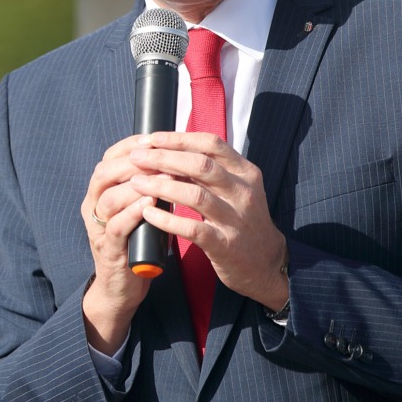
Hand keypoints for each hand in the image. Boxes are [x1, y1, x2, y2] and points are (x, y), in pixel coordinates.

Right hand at [80, 134, 160, 352]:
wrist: (123, 289)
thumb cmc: (138, 244)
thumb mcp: (142, 209)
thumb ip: (151, 186)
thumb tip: (177, 158)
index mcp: (101, 193)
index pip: (109, 159)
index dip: (130, 146)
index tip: (154, 138)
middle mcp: (93, 207)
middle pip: (104, 172)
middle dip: (133, 160)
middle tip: (160, 153)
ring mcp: (98, 230)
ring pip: (108, 197)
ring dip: (136, 184)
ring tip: (163, 176)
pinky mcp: (109, 251)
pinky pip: (117, 226)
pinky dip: (134, 212)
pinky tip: (152, 202)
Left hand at [127, 131, 289, 310]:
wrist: (265, 263)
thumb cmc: (240, 220)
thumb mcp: (233, 189)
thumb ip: (207, 172)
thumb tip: (167, 152)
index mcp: (245, 172)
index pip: (211, 144)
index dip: (179, 139)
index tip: (151, 138)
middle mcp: (243, 192)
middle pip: (200, 165)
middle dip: (164, 158)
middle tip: (136, 157)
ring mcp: (235, 219)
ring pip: (195, 195)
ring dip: (161, 186)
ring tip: (136, 182)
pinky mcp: (225, 245)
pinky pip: (193, 228)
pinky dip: (167, 219)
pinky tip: (148, 213)